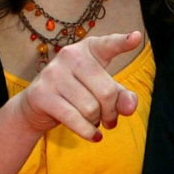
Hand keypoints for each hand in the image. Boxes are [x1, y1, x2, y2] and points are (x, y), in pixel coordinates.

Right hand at [13, 32, 141, 141]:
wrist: (36, 106)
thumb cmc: (76, 94)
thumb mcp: (102, 92)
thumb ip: (122, 97)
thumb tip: (129, 107)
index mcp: (88, 49)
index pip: (108, 45)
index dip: (123, 43)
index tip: (137, 37)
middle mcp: (69, 55)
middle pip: (106, 91)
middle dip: (111, 111)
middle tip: (110, 120)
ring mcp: (53, 73)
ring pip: (90, 108)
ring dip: (96, 121)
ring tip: (93, 121)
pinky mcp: (41, 94)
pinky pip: (74, 118)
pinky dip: (87, 131)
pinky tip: (94, 136)